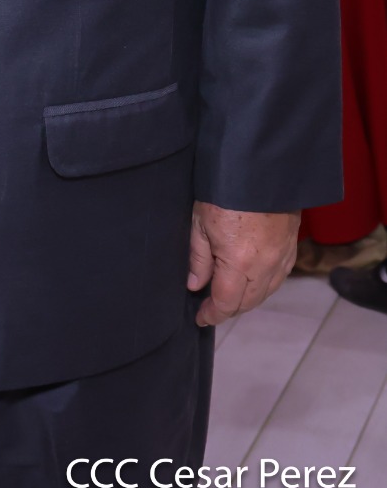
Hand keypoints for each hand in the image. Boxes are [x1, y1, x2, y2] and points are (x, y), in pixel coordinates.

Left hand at [187, 203, 298, 326]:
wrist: (260, 169)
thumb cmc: (224, 193)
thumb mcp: (200, 223)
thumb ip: (198, 259)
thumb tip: (195, 285)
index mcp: (239, 264)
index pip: (226, 303)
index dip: (212, 314)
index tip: (200, 318)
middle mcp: (265, 267)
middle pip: (247, 303)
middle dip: (228, 309)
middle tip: (211, 308)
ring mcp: (282, 259)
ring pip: (265, 293)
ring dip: (247, 300)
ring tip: (228, 296)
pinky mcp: (291, 248)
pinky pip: (278, 278)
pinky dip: (263, 286)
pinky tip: (251, 281)